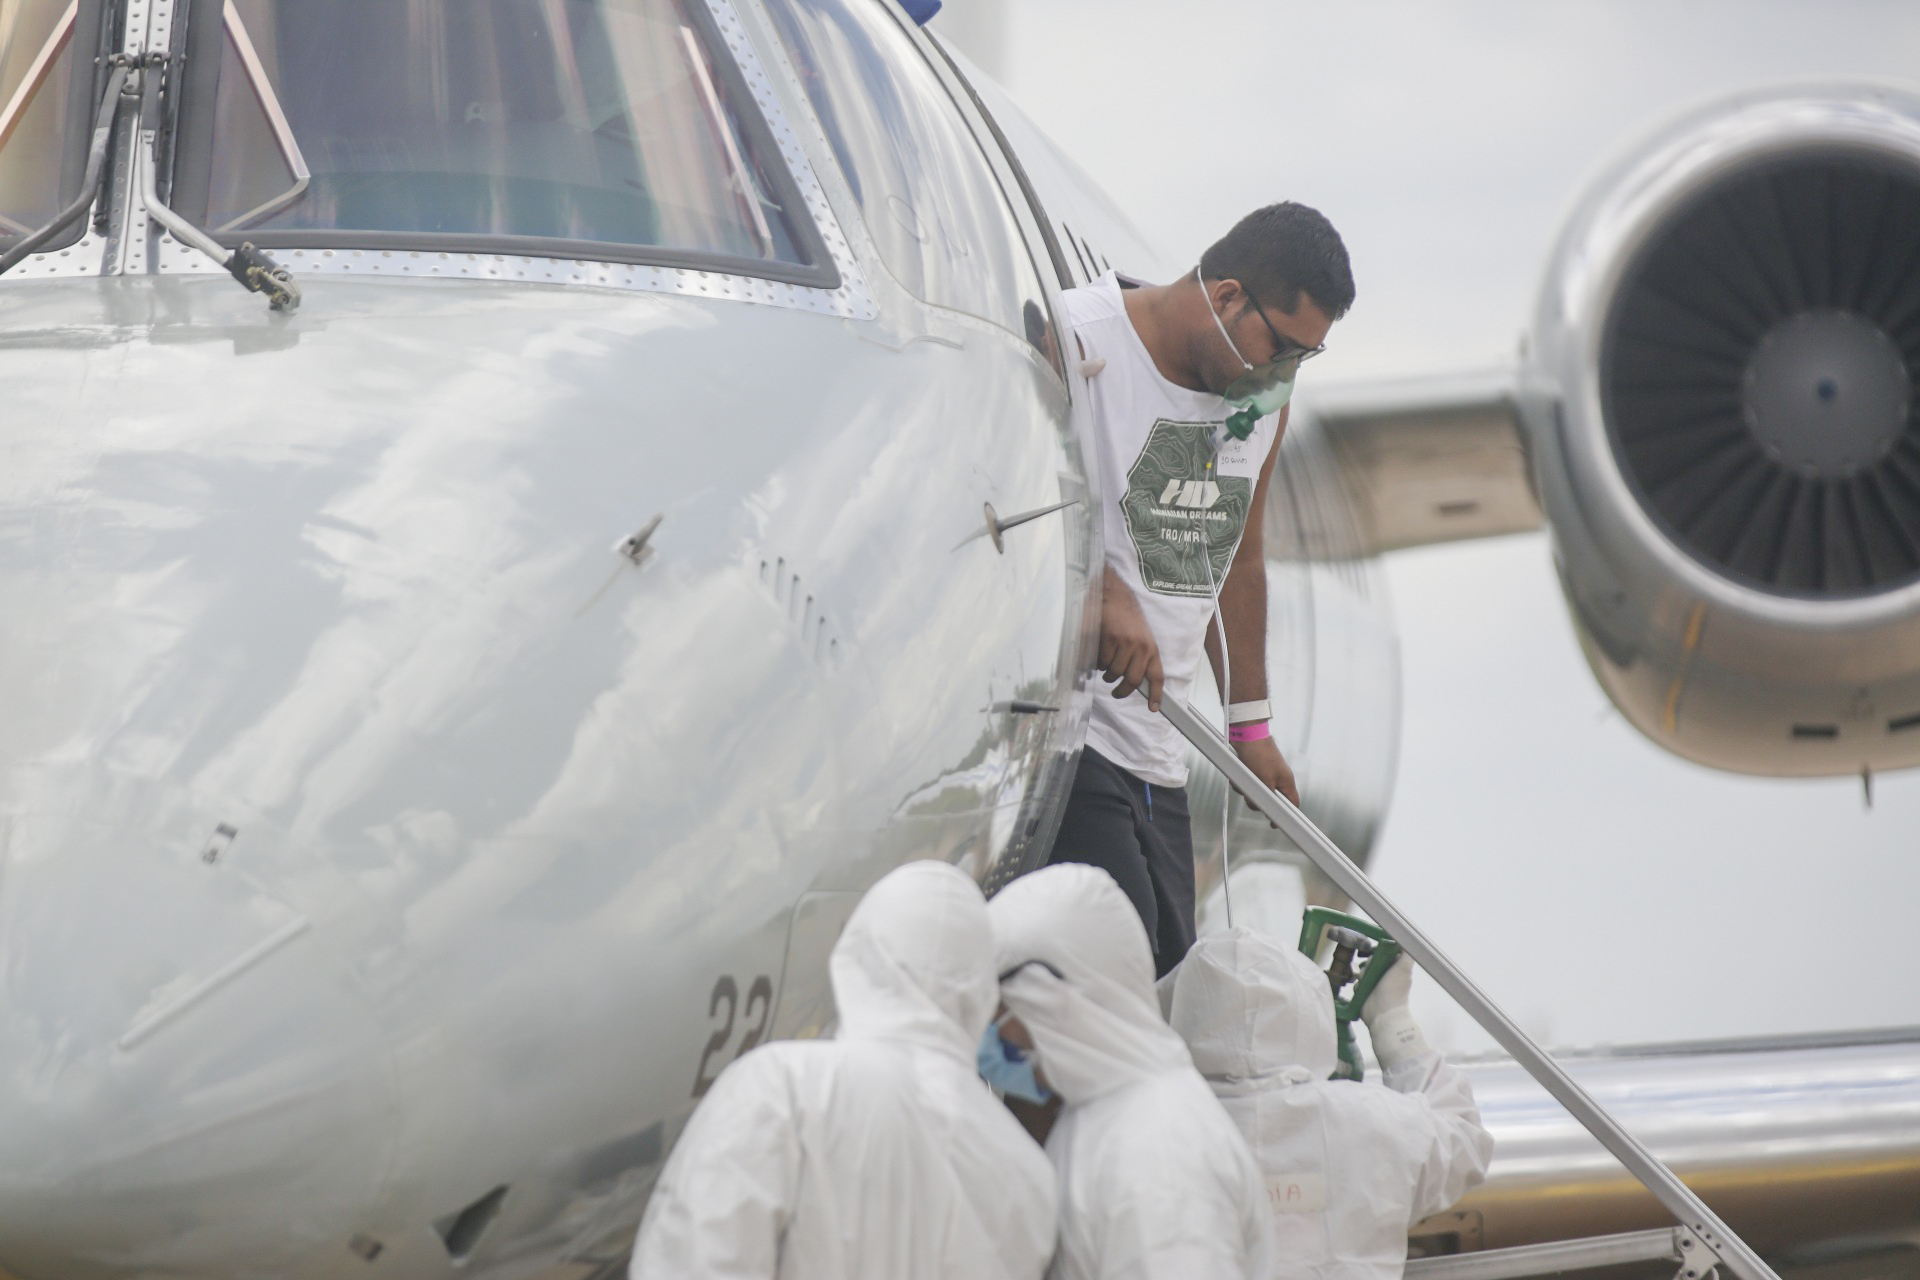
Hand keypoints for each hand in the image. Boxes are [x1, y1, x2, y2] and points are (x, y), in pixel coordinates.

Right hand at [1098, 568, 1163, 710]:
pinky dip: (1099, 662)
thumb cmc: (1126, 617)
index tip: (1154, 708)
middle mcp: (1141, 646)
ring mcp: (1125, 643)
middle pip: (1132, 680)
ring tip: (1106, 663)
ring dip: (1108, 673)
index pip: (1157, 675)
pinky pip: (1102, 662)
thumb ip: (1140, 658)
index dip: (1157, 694)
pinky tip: (1100, 651)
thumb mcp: (1141, 637)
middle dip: (1122, 691)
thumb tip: (1136, 682)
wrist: (1114, 595)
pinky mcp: (1109, 639)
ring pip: (1114, 672)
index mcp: (1151, 647)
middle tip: (1116, 693)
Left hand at [1230, 735, 1297, 817]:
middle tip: (1249, 794)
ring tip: (1242, 779)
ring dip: (1245, 789)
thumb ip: (1266, 798)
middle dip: (1255, 799)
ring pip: (1254, 792)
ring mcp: (1265, 773)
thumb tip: (1264, 810)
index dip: (1284, 816)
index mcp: (1287, 782)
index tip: (1274, 824)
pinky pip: (1246, 783)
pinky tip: (1236, 775)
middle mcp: (1278, 779)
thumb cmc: (1259, 755)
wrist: (1246, 733)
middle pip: (1268, 800)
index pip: (1292, 805)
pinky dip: (1240, 781)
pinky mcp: (1253, 769)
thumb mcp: (1264, 781)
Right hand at [1360, 955, 1429, 1069]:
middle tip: (1369, 969)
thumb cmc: (1395, 990)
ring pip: (1362, 970)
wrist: (1383, 1015)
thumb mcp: (1404, 969)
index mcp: (1396, 968)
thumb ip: (1407, 954)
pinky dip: (1358, 984)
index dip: (1378, 950)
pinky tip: (1361, 989)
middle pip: (1371, 960)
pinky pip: (1357, 981)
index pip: (1384, 952)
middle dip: (1368, 963)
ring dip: (1362, 974)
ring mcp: (1375, 983)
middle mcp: (1385, 974)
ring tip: (1364, 981)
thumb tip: (1407, 939)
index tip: (1374, 953)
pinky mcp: (1365, 991)